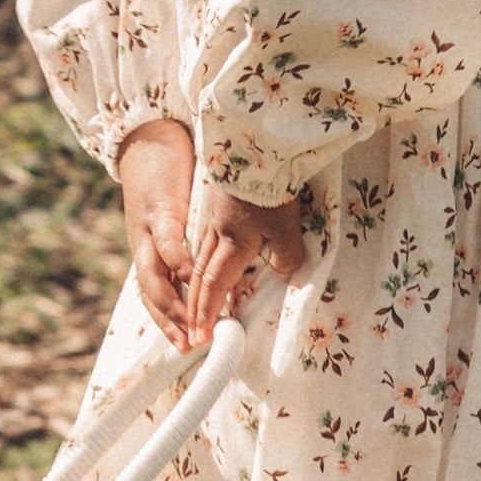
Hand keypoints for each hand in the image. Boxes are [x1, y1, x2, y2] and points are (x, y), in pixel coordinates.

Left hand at [117, 119, 196, 346]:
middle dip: (170, 325)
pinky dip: (178, 261)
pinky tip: (192, 275)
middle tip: (190, 347)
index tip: (188, 346)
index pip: (156, 297)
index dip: (169, 324)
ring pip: (154, 277)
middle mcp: (143, 247)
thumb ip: (190, 245)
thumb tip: (214, 270)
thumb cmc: (168, 177)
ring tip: (191, 323)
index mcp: (150, 251)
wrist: (147, 137)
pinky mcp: (158, 209)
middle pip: (151, 296)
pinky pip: (166, 241)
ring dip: (171, 303)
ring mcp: (146, 230)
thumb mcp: (178, 218)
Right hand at [185, 179, 305, 341]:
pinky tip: (206, 269)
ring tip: (198, 310)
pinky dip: (202, 264)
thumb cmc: (272, 187)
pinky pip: (204, 243)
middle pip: (200, 276)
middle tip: (194, 335)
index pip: (215, 284)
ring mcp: (214, 217)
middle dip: (196, 308)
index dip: (208, 312)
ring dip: (196, 288)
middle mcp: (218, 233)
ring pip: (199, 259)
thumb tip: (280, 275)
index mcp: (234, 241)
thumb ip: (286, 256)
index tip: (202, 336)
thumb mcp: (286, 225)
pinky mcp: (217, 204)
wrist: (256, 145)